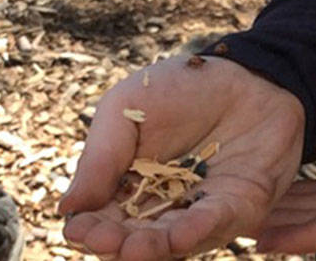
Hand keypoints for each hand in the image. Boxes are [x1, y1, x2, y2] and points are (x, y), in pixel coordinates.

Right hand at [60, 54, 304, 259]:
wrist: (247, 71)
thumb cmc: (182, 87)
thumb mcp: (127, 108)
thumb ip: (100, 155)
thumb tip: (67, 208)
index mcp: (129, 187)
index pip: (103, 219)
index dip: (89, 229)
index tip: (77, 230)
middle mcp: (163, 208)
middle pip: (134, 239)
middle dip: (117, 245)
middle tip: (104, 242)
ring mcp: (200, 212)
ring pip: (173, 243)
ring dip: (153, 249)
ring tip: (134, 249)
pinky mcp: (238, 207)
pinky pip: (216, 225)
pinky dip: (197, 232)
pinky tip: (179, 234)